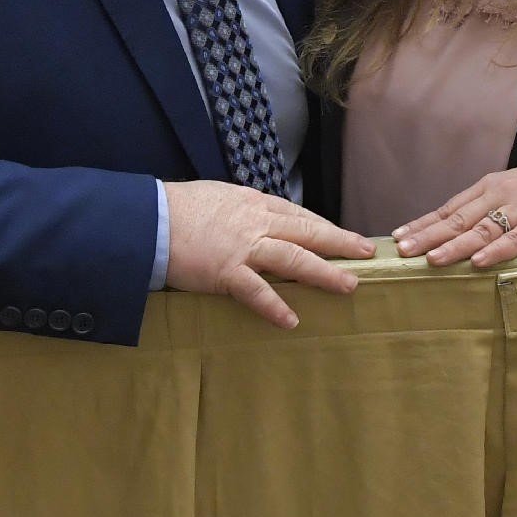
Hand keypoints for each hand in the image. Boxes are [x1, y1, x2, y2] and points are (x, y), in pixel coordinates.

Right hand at [162, 183, 368, 328]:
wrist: (148, 219)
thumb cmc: (177, 208)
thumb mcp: (218, 197)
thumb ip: (241, 210)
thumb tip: (257, 222)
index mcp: (253, 203)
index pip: (298, 215)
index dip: (325, 226)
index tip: (344, 236)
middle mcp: (255, 221)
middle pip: (307, 231)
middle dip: (340, 242)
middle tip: (367, 253)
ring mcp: (243, 246)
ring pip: (294, 257)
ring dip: (324, 272)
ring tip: (349, 285)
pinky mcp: (225, 271)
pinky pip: (256, 290)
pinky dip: (275, 305)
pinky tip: (292, 319)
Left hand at [395, 152, 516, 268]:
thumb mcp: (512, 187)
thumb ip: (485, 205)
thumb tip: (453, 226)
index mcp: (490, 187)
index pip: (449, 208)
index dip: (423, 223)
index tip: (397, 236)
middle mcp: (500, 196)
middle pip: (458, 220)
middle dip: (428, 236)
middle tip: (403, 250)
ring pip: (482, 231)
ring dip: (455, 246)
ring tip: (431, 259)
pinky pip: (516, 241)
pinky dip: (496, 252)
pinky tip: (478, 262)